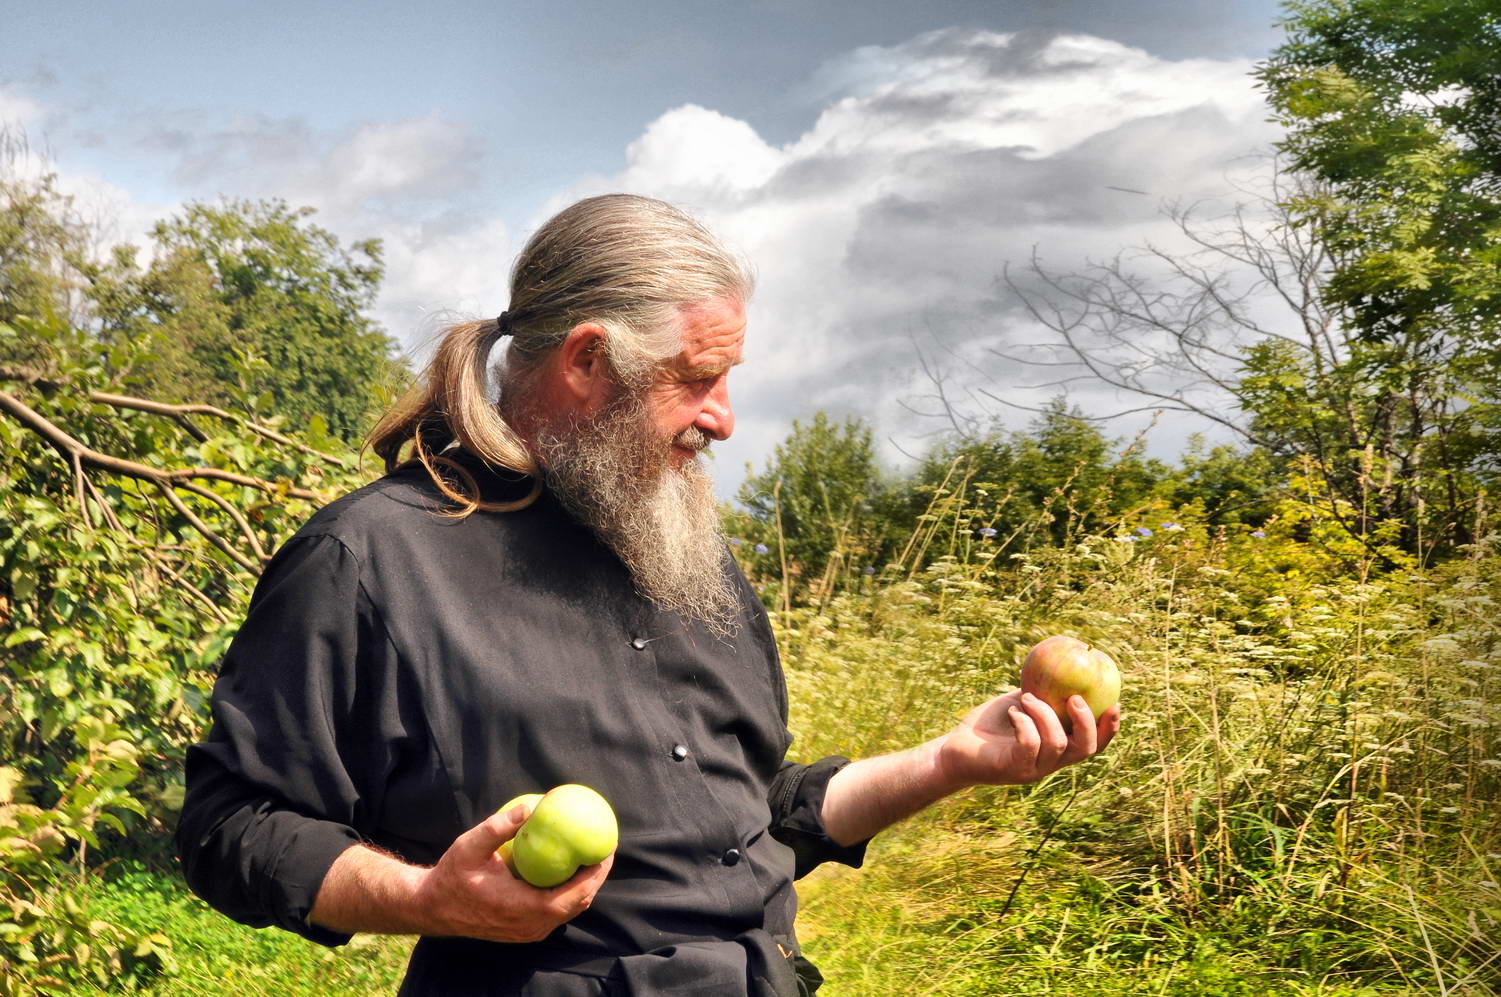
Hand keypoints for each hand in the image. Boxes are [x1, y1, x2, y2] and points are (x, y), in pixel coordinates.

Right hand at [412, 803, 614, 942]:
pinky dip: (569, 892)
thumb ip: (498, 827)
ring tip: (594, 856)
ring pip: (568, 910)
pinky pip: (556, 912)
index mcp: (522, 908)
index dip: (594, 875)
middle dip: (597, 877)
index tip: (606, 850)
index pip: (572, 896)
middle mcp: (529, 926)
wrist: (433, 908)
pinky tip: (570, 868)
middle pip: (578, 904)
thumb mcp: (469, 847)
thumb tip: (530, 806)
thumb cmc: (451, 876)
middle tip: (606, 848)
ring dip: (585, 886)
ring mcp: (528, 932)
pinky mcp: (524, 930)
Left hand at [938, 690, 1120, 787]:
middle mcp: (1050, 763)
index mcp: (1058, 748)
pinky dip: (1024, 722)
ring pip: (1057, 741)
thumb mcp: (1021, 704)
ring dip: (1043, 712)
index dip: (1110, 728)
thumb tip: (1065, 665)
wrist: (956, 749)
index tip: (1115, 703)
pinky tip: (1013, 712)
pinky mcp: (1014, 769)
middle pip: (1086, 749)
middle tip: (1074, 697)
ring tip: (1025, 698)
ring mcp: (1033, 769)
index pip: (1094, 745)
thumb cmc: (989, 725)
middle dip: (1086, 721)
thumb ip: (1044, 692)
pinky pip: (1030, 743)